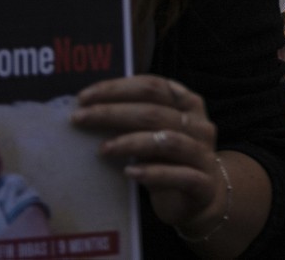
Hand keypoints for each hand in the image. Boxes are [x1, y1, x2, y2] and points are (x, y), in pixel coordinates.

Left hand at [71, 76, 222, 236]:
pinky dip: (153, 173)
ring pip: (168, 141)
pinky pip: (179, 176)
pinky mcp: (204, 184)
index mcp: (188, 103)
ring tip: (102, 150)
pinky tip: (129, 173)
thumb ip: (135, 120)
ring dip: (130, 143)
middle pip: (155, 111)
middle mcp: (199, 125)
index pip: (152, 86)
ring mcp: (203, 154)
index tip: (84, 97)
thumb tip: (89, 109)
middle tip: (80, 119)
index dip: (117, 88)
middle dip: (113, 113)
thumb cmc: (171, 160)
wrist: (202, 198)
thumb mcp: (155, 135)